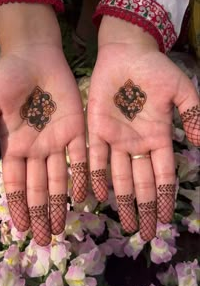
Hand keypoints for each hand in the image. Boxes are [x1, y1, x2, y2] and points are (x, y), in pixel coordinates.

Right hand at [0, 5, 86, 245]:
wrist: (35, 55)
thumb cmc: (9, 77)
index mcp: (14, 145)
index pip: (16, 182)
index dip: (18, 204)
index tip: (20, 227)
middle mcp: (37, 149)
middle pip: (39, 187)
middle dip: (40, 212)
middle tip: (45, 239)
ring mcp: (57, 140)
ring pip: (60, 178)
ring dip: (60, 202)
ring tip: (61, 225)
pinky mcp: (76, 129)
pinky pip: (81, 157)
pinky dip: (83, 175)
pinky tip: (85, 194)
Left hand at [88, 17, 198, 240]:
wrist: (126, 53)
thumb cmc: (154, 70)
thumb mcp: (181, 91)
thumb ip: (192, 115)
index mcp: (157, 137)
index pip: (163, 174)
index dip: (165, 197)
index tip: (167, 219)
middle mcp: (137, 143)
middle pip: (142, 182)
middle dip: (145, 207)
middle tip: (145, 233)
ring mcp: (116, 138)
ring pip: (119, 176)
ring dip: (122, 200)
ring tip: (126, 223)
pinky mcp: (96, 129)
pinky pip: (96, 157)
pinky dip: (97, 175)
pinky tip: (98, 194)